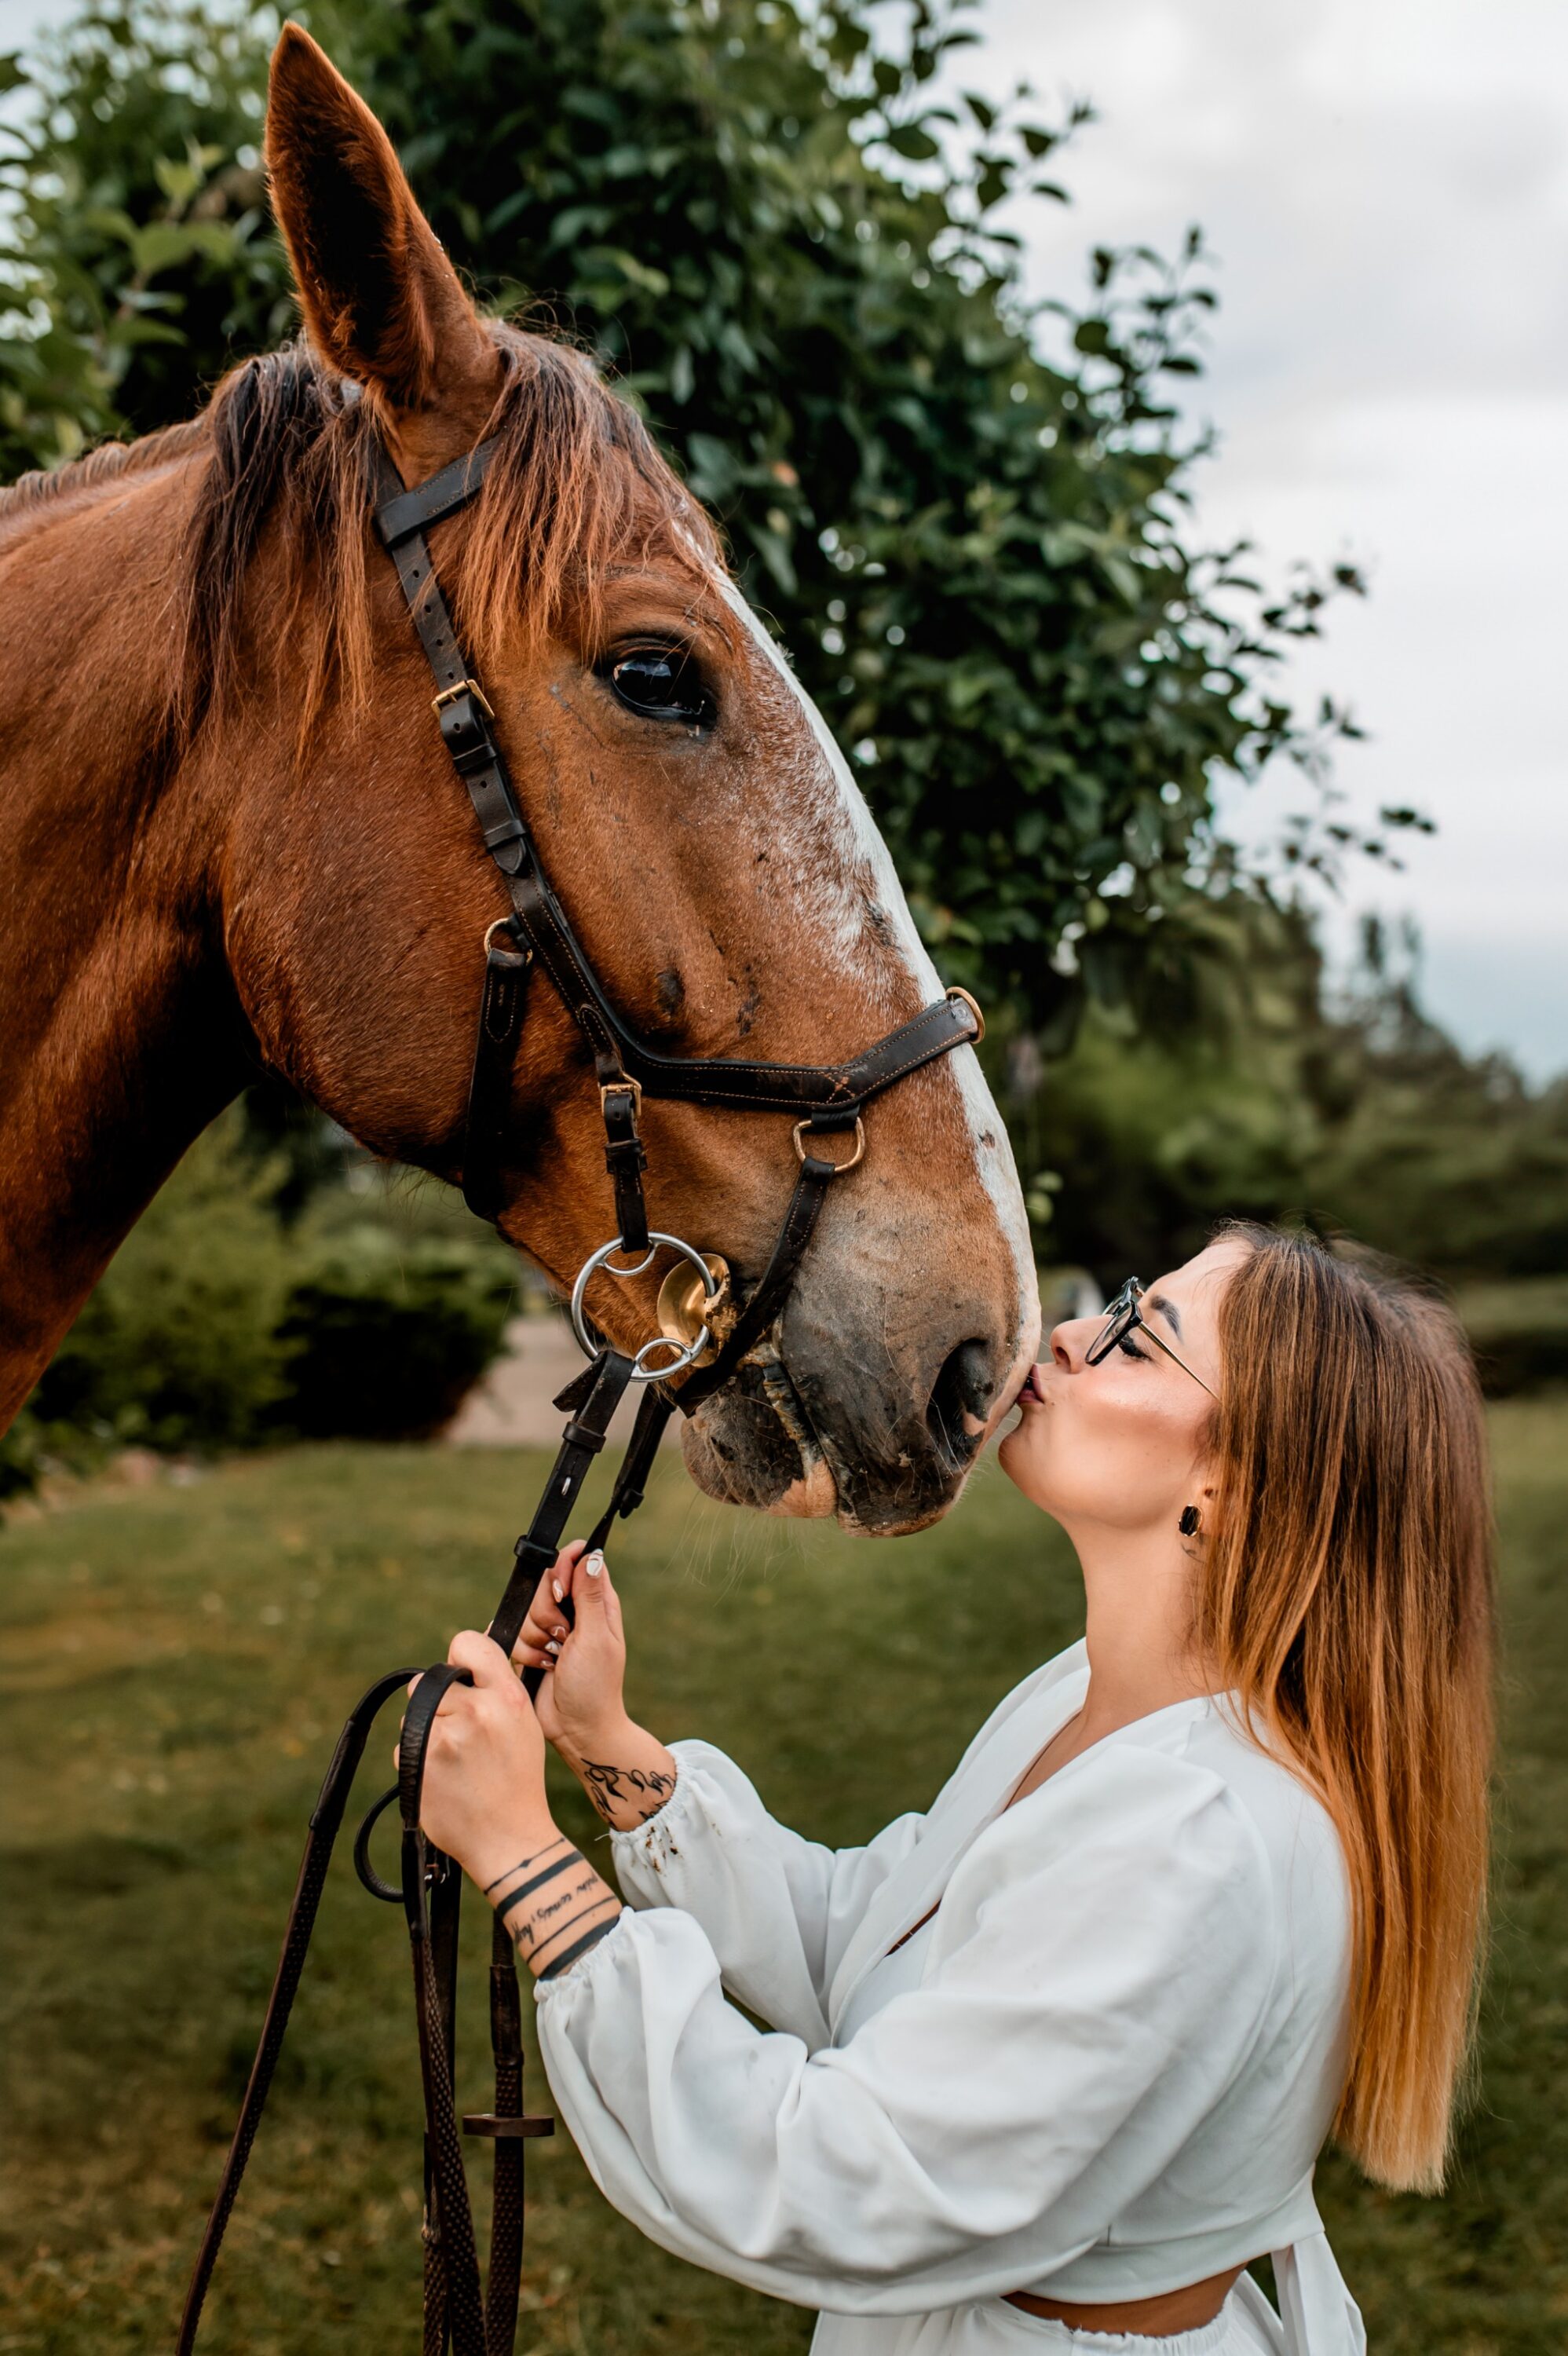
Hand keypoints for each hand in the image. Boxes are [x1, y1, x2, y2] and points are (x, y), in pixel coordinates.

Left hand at [399, 1629, 554, 1886]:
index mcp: (507, 1697)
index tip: (462, 1678)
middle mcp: (476, 1711)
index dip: (459, 1659)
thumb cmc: (517, 1778)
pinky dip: (418, 1760)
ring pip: (415, 1715)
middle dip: (438, 1702)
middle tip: (463, 1734)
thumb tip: (463, 1650)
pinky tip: (444, 1780)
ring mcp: (444, 1738)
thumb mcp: (524, 1723)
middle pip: (430, 1682)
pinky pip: (405, 1747)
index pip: (466, 1643)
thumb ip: (495, 1685)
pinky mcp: (418, 1764)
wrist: (509, 1841)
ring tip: (457, 1762)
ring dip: (427, 1732)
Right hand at [510, 1541, 631, 1761]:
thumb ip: (590, 1595)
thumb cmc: (595, 1685)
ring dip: (537, 1639)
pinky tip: (543, 1668)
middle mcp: (573, 1612)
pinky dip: (526, 1654)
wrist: (577, 1729)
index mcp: (597, 1602)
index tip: (559, 1592)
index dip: (562, 1569)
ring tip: (556, 1658)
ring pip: (525, 1612)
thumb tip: (592, 1554)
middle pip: (543, 1584)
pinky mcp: (531, 1648)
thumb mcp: (596, 1637)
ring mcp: (551, 1631)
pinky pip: (513, 1635)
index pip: (577, 1561)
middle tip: (563, 1637)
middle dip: (546, 1613)